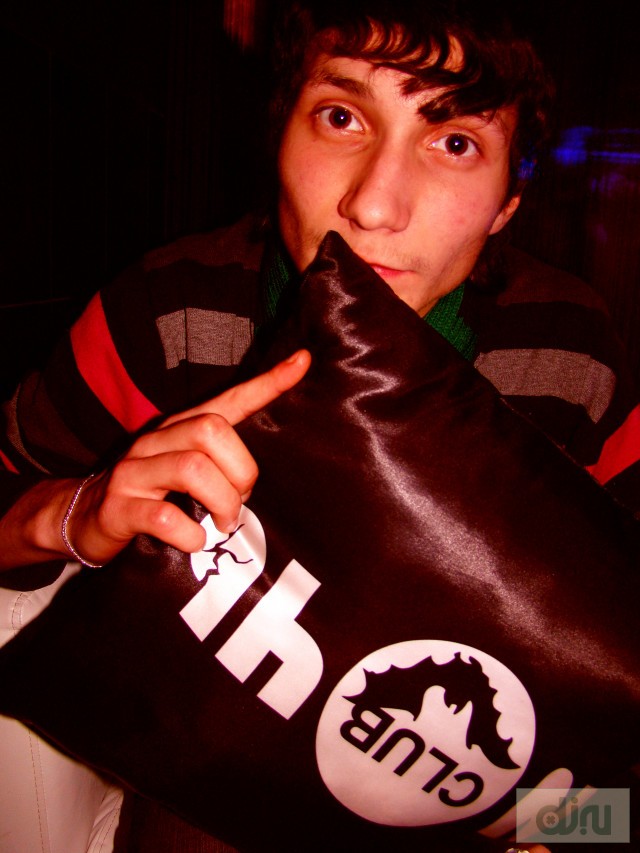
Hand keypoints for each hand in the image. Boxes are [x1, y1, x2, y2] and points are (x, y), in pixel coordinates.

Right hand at [64, 350, 310, 564]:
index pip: (230, 399)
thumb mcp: (186, 470)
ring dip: (222, 503)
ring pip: (192, 468)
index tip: (302, 361)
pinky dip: (191, 534)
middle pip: (212, 431)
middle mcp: (156, 441)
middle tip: (241, 501)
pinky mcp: (119, 508)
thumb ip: (221, 463)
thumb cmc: (151, 495)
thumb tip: (267, 474)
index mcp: (180, 429)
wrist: (83, 518)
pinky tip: (195, 540)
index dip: (267, 383)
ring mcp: (134, 472)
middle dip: (241, 471)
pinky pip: (164, 516)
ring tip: (225, 523)